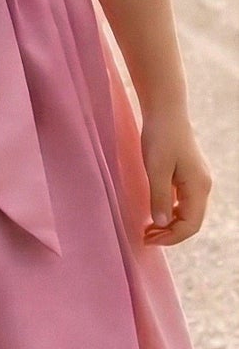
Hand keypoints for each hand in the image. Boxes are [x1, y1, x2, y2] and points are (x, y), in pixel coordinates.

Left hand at [142, 110, 211, 244]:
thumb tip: (162, 224)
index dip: (171, 237)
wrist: (165, 110)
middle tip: (145, 237)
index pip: (191, 225)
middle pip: (191, 221)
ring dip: (169, 223)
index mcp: (199, 187)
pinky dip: (170, 211)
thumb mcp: (156, 169)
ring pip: (187, 212)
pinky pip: (183, 201)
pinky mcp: (189, 174)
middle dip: (170, 233)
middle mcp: (203, 186)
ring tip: (147, 228)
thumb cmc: (160, 137)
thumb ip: (159, 198)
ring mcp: (197, 180)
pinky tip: (154, 211)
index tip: (148, 239)